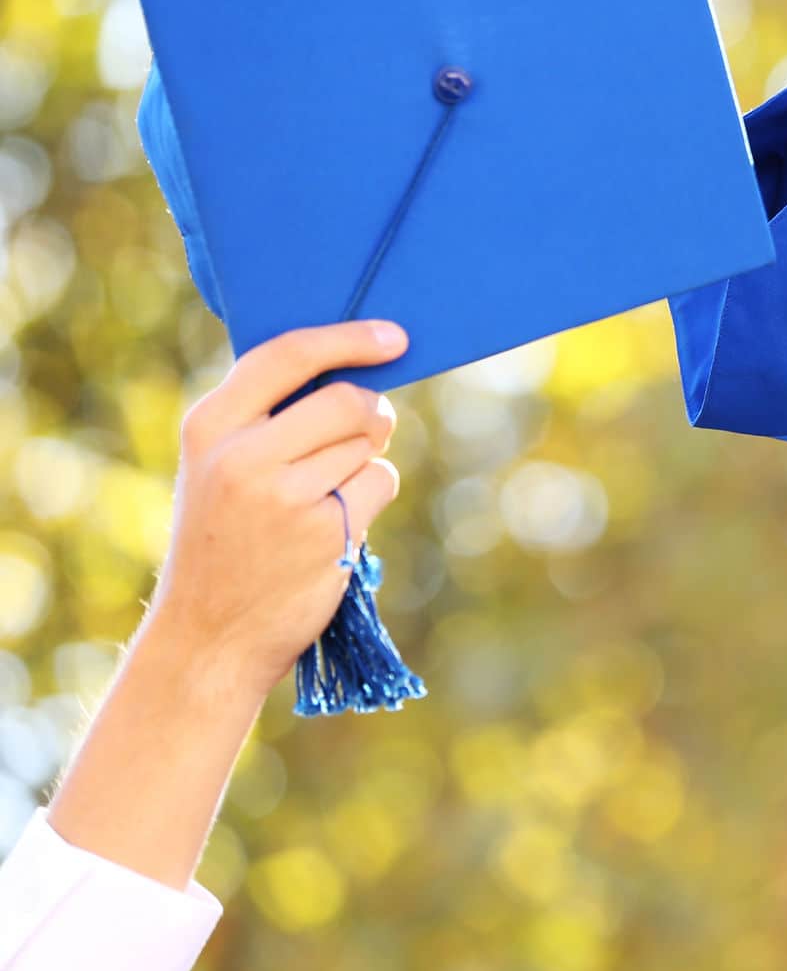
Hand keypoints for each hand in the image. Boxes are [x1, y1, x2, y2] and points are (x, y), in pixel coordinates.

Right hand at [146, 320, 408, 693]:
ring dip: (363, 463)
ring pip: (368, 444)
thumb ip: (268, 416)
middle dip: (371, 414)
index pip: (287, 356)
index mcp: (209, 426)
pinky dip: (370, 496)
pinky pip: (379, 482)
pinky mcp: (325, 531)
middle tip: (364, 434)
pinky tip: (334, 524)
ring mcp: (284, 495)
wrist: (208, 633)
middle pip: (348, 401)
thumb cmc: (226, 537)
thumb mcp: (219, 466)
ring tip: (320, 499)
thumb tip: (356, 370)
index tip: (393, 337)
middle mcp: (242, 456)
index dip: (347, 339)